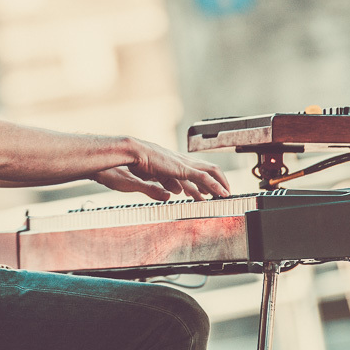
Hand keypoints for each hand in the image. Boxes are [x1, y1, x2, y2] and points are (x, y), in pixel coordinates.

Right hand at [93, 140, 229, 201]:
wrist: (122, 154)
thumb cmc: (125, 166)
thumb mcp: (144, 181)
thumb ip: (158, 188)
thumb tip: (172, 195)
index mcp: (167, 164)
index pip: (189, 172)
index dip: (199, 184)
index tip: (204, 194)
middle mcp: (177, 162)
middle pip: (203, 169)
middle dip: (215, 182)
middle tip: (223, 193)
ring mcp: (180, 164)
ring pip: (208, 171)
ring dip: (220, 182)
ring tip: (227, 194)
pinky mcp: (181, 168)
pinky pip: (203, 178)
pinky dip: (215, 185)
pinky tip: (222, 194)